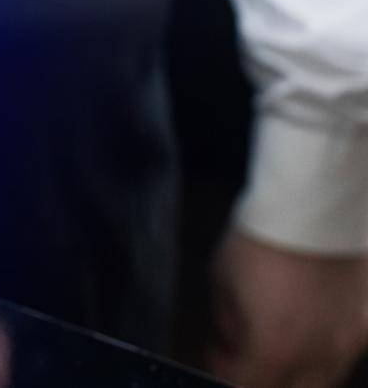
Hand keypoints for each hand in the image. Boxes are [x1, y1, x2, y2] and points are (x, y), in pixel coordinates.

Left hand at [205, 226, 367, 386]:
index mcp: (274, 348)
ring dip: (295, 370)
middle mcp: (318, 355)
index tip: (217, 354)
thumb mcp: (223, 279)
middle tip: (244, 352)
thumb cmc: (263, 237)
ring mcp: (349, 342)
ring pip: (321, 380)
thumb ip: (228, 323)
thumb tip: (229, 341)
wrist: (315, 201)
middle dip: (261, 377)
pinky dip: (322, 351)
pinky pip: (344, 354)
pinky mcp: (366, 325)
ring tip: (275, 336)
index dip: (224, 373)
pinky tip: (306, 325)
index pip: (246, 386)